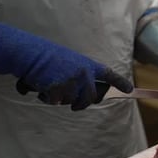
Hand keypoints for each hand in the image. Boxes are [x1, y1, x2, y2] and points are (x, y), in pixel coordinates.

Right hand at [0, 21, 132, 109]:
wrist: (27, 52)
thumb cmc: (45, 56)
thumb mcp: (69, 61)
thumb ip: (81, 76)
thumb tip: (87, 95)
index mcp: (87, 64)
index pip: (109, 74)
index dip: (120, 83)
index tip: (130, 90)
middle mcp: (84, 73)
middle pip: (90, 98)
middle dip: (81, 103)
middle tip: (74, 105)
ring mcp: (72, 81)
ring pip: (71, 101)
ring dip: (59, 98)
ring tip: (49, 83)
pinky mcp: (59, 89)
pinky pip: (55, 102)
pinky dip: (46, 97)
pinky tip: (40, 85)